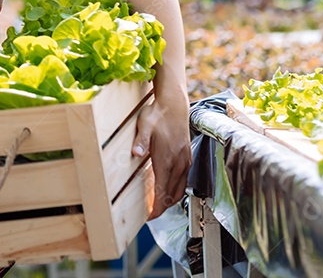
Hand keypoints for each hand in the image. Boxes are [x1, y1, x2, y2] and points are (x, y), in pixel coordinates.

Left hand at [132, 87, 190, 218]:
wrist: (174, 104)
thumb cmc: (158, 114)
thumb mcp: (144, 125)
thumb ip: (140, 141)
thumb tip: (136, 154)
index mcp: (167, 160)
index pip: (163, 193)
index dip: (156, 208)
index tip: (148, 217)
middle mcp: (179, 164)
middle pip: (172, 195)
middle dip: (162, 208)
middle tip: (150, 214)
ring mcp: (185, 161)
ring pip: (180, 189)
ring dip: (169, 200)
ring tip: (157, 205)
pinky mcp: (187, 157)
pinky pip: (183, 180)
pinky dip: (175, 189)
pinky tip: (166, 188)